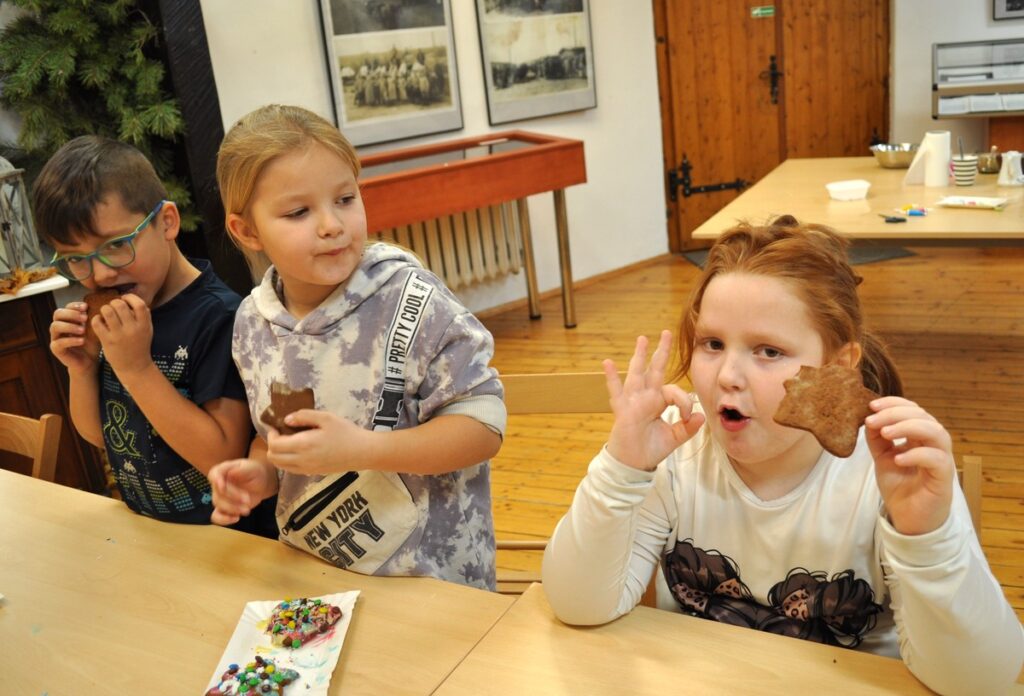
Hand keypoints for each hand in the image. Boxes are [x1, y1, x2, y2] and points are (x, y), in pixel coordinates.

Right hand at [49, 301, 98, 374]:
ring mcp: (55, 337)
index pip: (66, 307)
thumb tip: (104, 306)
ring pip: (55, 326)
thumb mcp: (95, 329)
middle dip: (71, 314)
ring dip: (69, 326)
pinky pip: (58, 343)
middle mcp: (59, 326)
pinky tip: (81, 341)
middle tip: (85, 318)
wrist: (90, 361)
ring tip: (83, 330)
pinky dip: (70, 340)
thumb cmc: (92, 343)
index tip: (86, 307)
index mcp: (67, 319)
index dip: (74, 305)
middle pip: (57, 313)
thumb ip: (95, 319)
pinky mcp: (56, 349)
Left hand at [95, 293, 153, 377]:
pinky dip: (96, 319)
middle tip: (113, 307)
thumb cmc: (140, 345)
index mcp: (144, 325)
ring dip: (104, 309)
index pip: (139, 303)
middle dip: (114, 302)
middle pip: (120, 305)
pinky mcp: (107, 341)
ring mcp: (119, 335)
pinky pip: (97, 322)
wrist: (134, 366)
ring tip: (105, 313)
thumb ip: (144, 315)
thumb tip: (133, 299)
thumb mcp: (148, 330)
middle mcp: (133, 329)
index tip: (125, 299)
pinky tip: (99, 322)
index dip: (130, 298)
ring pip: (107, 311)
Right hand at [209, 458, 273, 524]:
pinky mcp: (223, 508)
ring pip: (218, 505)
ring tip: (247, 510)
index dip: (216, 481)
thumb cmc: (255, 473)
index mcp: (222, 470)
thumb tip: (231, 472)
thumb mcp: (252, 468)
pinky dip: (223, 520)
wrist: (260, 484)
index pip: (214, 474)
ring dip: (232, 509)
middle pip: (218, 492)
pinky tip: (236, 518)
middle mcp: (218, 484)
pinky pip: (216, 516)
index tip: (223, 486)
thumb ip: (242, 470)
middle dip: (233, 498)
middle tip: (248, 500)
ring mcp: (219, 497)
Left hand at [266, 410, 372, 475]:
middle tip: (281, 434)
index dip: (271, 435)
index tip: (277, 426)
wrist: (363, 452)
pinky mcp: (313, 473)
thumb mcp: (326, 417)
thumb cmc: (346, 432)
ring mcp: (307, 469)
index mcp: (304, 445)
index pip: (274, 445)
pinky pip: (291, 470)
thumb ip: (304, 416)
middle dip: (272, 445)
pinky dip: (287, 461)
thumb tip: (286, 419)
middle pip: (273, 458)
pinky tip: (298, 451)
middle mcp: (302, 460)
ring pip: (281, 466)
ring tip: (288, 442)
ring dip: (278, 454)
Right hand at [605, 330, 704, 470]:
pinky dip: (611, 377)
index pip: (674, 391)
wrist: (634, 463)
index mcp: (658, 401)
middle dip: (661, 351)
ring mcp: (633, 401)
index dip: (683, 402)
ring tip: (642, 338)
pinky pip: (616, 391)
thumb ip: (687, 428)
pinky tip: (607, 363)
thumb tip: (700, 416)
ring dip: (639, 356)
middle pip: (655, 369)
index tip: (685, 417)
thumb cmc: (651, 448)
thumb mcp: (674, 438)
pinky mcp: (622, 409)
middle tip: (667, 332)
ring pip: (637, 374)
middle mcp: (646, 397)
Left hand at [865, 396, 954, 535]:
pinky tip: (897, 459)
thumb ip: (877, 439)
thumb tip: (869, 418)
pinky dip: (916, 455)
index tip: (871, 405)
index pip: (913, 410)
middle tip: (872, 419)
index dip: (894, 403)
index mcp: (920, 436)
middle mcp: (934, 444)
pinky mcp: (945, 477)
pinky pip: (936, 459)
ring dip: (908, 427)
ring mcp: (942, 459)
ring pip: (935, 432)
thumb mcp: (882, 458)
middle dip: (896, 413)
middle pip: (923, 416)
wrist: (907, 518)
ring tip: (885, 433)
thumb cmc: (899, 487)